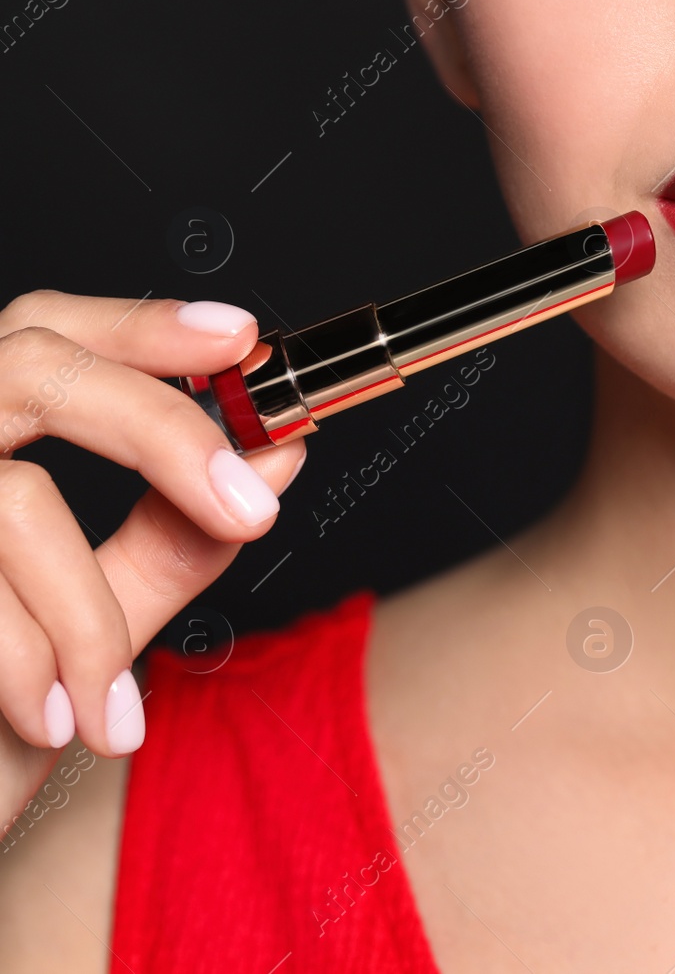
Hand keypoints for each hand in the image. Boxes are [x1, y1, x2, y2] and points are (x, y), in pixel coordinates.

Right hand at [0, 291, 304, 814]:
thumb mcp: (92, 621)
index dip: (140, 324)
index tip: (240, 338)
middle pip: (33, 366)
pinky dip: (27, 666)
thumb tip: (276, 456)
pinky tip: (49, 724)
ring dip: (85, 620)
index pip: (48, 332)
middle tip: (252, 511)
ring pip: (15, 501)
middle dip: (161, 432)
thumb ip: (172, 536)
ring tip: (109, 713)